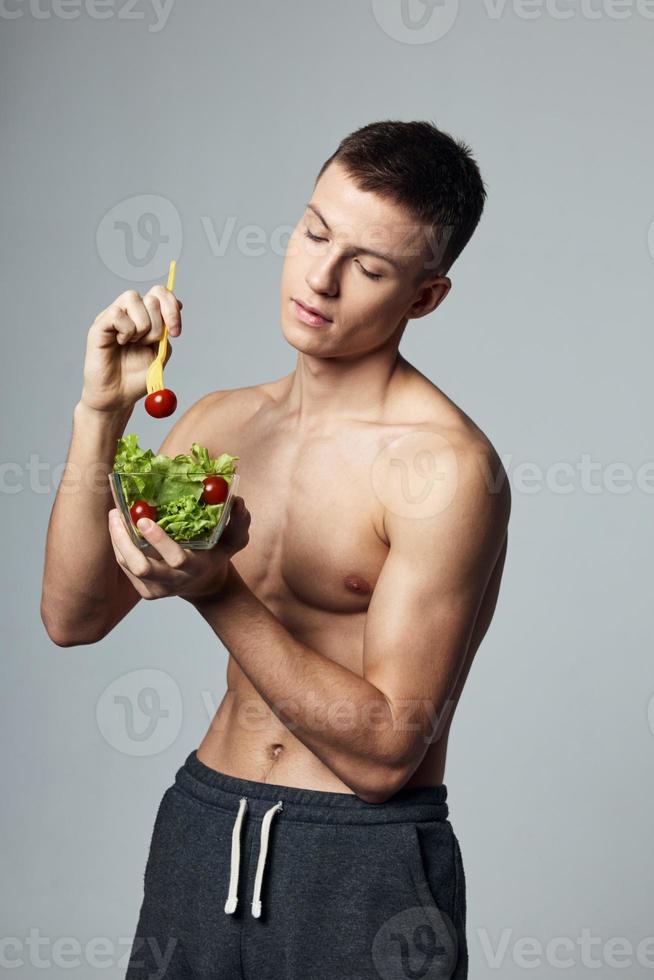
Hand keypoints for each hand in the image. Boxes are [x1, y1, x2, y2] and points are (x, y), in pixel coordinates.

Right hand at [80, 285, 182, 413]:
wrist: (118, 397)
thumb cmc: (135, 377)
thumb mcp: (160, 354)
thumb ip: (167, 331)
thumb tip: (178, 305)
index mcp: (145, 317)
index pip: (160, 293)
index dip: (172, 308)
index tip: (175, 332)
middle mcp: (129, 313)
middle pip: (151, 297)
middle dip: (158, 324)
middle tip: (149, 343)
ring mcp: (113, 317)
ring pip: (133, 298)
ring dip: (142, 325)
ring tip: (134, 343)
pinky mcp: (99, 325)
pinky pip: (117, 313)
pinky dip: (126, 330)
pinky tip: (121, 343)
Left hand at [107, 497, 250, 600]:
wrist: (204, 584)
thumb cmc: (217, 554)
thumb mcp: (233, 539)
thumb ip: (238, 521)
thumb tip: (237, 501)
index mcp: (196, 568)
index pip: (176, 558)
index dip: (159, 540)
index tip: (144, 519)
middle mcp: (174, 582)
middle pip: (142, 567)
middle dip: (125, 541)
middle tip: (117, 514)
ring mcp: (156, 590)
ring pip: (128, 565)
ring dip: (117, 539)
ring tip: (113, 515)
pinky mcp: (143, 590)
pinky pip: (125, 567)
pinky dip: (118, 546)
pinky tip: (117, 527)